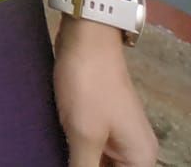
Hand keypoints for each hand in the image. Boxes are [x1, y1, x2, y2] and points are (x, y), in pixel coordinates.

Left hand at [55, 19, 156, 165]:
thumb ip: (83, 165)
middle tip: (55, 159)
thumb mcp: (84, 133)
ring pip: (96, 159)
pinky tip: (53, 146)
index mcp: (139, 158)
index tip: (71, 163)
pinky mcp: (99, 118)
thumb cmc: (88, 85)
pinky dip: (72, 147)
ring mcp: (116, 132)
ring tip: (51, 155)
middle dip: (80, 166)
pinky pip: (88, 144)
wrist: (87, 37)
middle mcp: (134, 149)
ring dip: (74, 158)